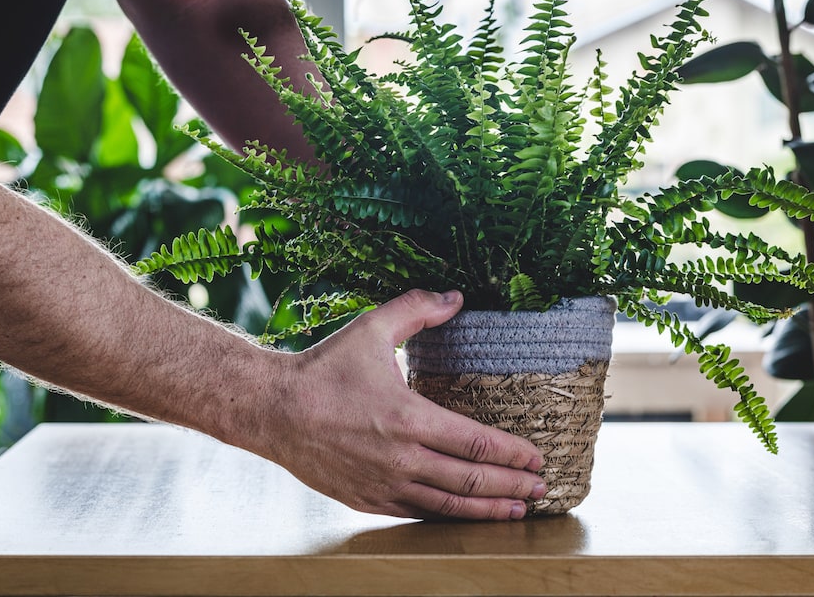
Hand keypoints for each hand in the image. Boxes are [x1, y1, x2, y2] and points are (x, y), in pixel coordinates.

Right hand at [262, 290, 546, 519]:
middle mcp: (401, 458)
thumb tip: (456, 296)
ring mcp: (384, 484)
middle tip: (542, 489)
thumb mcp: (371, 328)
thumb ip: (417, 308)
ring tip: (518, 512)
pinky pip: (418, 515)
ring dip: (489, 511)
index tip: (537, 458)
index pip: (477, 443)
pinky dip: (448, 517)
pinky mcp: (366, 500)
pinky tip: (465, 515)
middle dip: (513, 487)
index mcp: (408, 417)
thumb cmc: (323, 369)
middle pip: (472, 480)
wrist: (272, 410)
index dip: (513, 454)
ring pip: (449, 506)